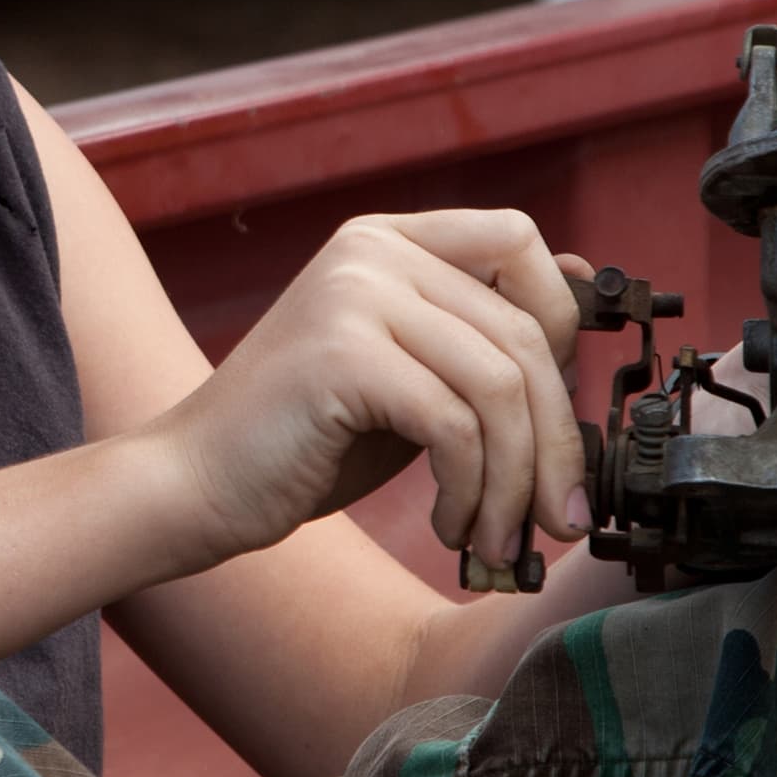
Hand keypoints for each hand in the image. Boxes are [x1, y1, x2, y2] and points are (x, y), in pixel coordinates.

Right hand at [149, 210, 589, 566]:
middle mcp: (371, 252)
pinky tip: (449, 527)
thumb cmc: (301, 443)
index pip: (519, 241)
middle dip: (555, 440)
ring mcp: (353, 296)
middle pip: (523, 331)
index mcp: (387, 241)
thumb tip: (584, 295)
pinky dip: (470, 491)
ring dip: (514, 481)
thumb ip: (474, 344)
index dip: (562, 324)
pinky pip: (456, 425)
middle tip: (559, 515)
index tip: (559, 411)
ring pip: (500, 386)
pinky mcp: (341, 356)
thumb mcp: (407, 379)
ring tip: (495, 535)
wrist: (192, 485)